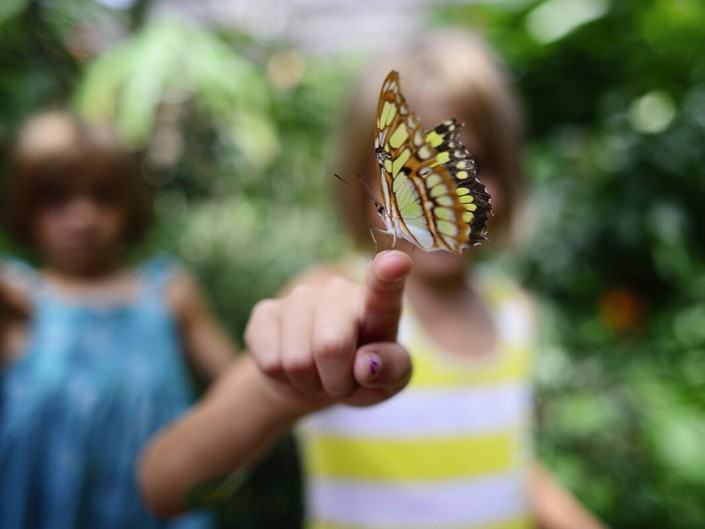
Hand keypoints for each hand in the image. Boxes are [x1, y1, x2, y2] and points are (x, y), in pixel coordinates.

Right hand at [245, 250, 412, 412]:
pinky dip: (282, 379)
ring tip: (317, 374)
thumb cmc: (361, 376)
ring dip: (309, 381)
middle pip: (331, 346)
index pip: (384, 288)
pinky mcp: (265, 312)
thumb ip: (392, 370)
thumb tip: (367, 364)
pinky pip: (270, 361)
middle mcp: (339, 292)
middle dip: (336, 380)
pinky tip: (291, 367)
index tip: (397, 263)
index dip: (388, 275)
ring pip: (297, 360)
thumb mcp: (389, 382)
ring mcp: (300, 298)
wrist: (315, 381)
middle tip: (341, 382)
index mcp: (379, 305)